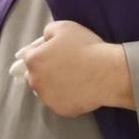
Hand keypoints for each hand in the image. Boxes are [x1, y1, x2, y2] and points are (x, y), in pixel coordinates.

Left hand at [15, 20, 130, 117]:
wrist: (108, 72)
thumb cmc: (86, 47)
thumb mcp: (64, 27)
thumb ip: (48, 32)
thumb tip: (45, 41)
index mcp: (34, 60)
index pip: (30, 55)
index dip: (43, 52)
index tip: (55, 53)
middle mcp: (35, 81)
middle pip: (35, 75)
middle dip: (45, 71)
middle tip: (64, 67)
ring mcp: (47, 99)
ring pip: (46, 91)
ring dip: (53, 86)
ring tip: (72, 80)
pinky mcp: (60, 110)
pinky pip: (59, 103)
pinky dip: (66, 98)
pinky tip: (78, 91)